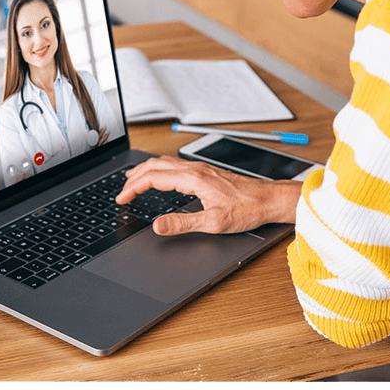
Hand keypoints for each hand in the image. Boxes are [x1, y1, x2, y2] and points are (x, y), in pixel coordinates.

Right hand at [115, 155, 301, 235]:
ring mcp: (201, 169)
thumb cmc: (246, 209)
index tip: (122, 199)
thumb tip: (158, 226)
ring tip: (133, 180)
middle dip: (135, 177)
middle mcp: (195, 170)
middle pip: (156, 166)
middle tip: (122, 191)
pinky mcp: (206, 173)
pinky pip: (175, 166)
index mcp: (193, 178)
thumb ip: (182, 224)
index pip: (154, 178)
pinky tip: (161, 177)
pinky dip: (160, 170)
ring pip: (165, 163)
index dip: (134, 188)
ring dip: (146, 170)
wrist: (267, 199)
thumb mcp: (213, 223)